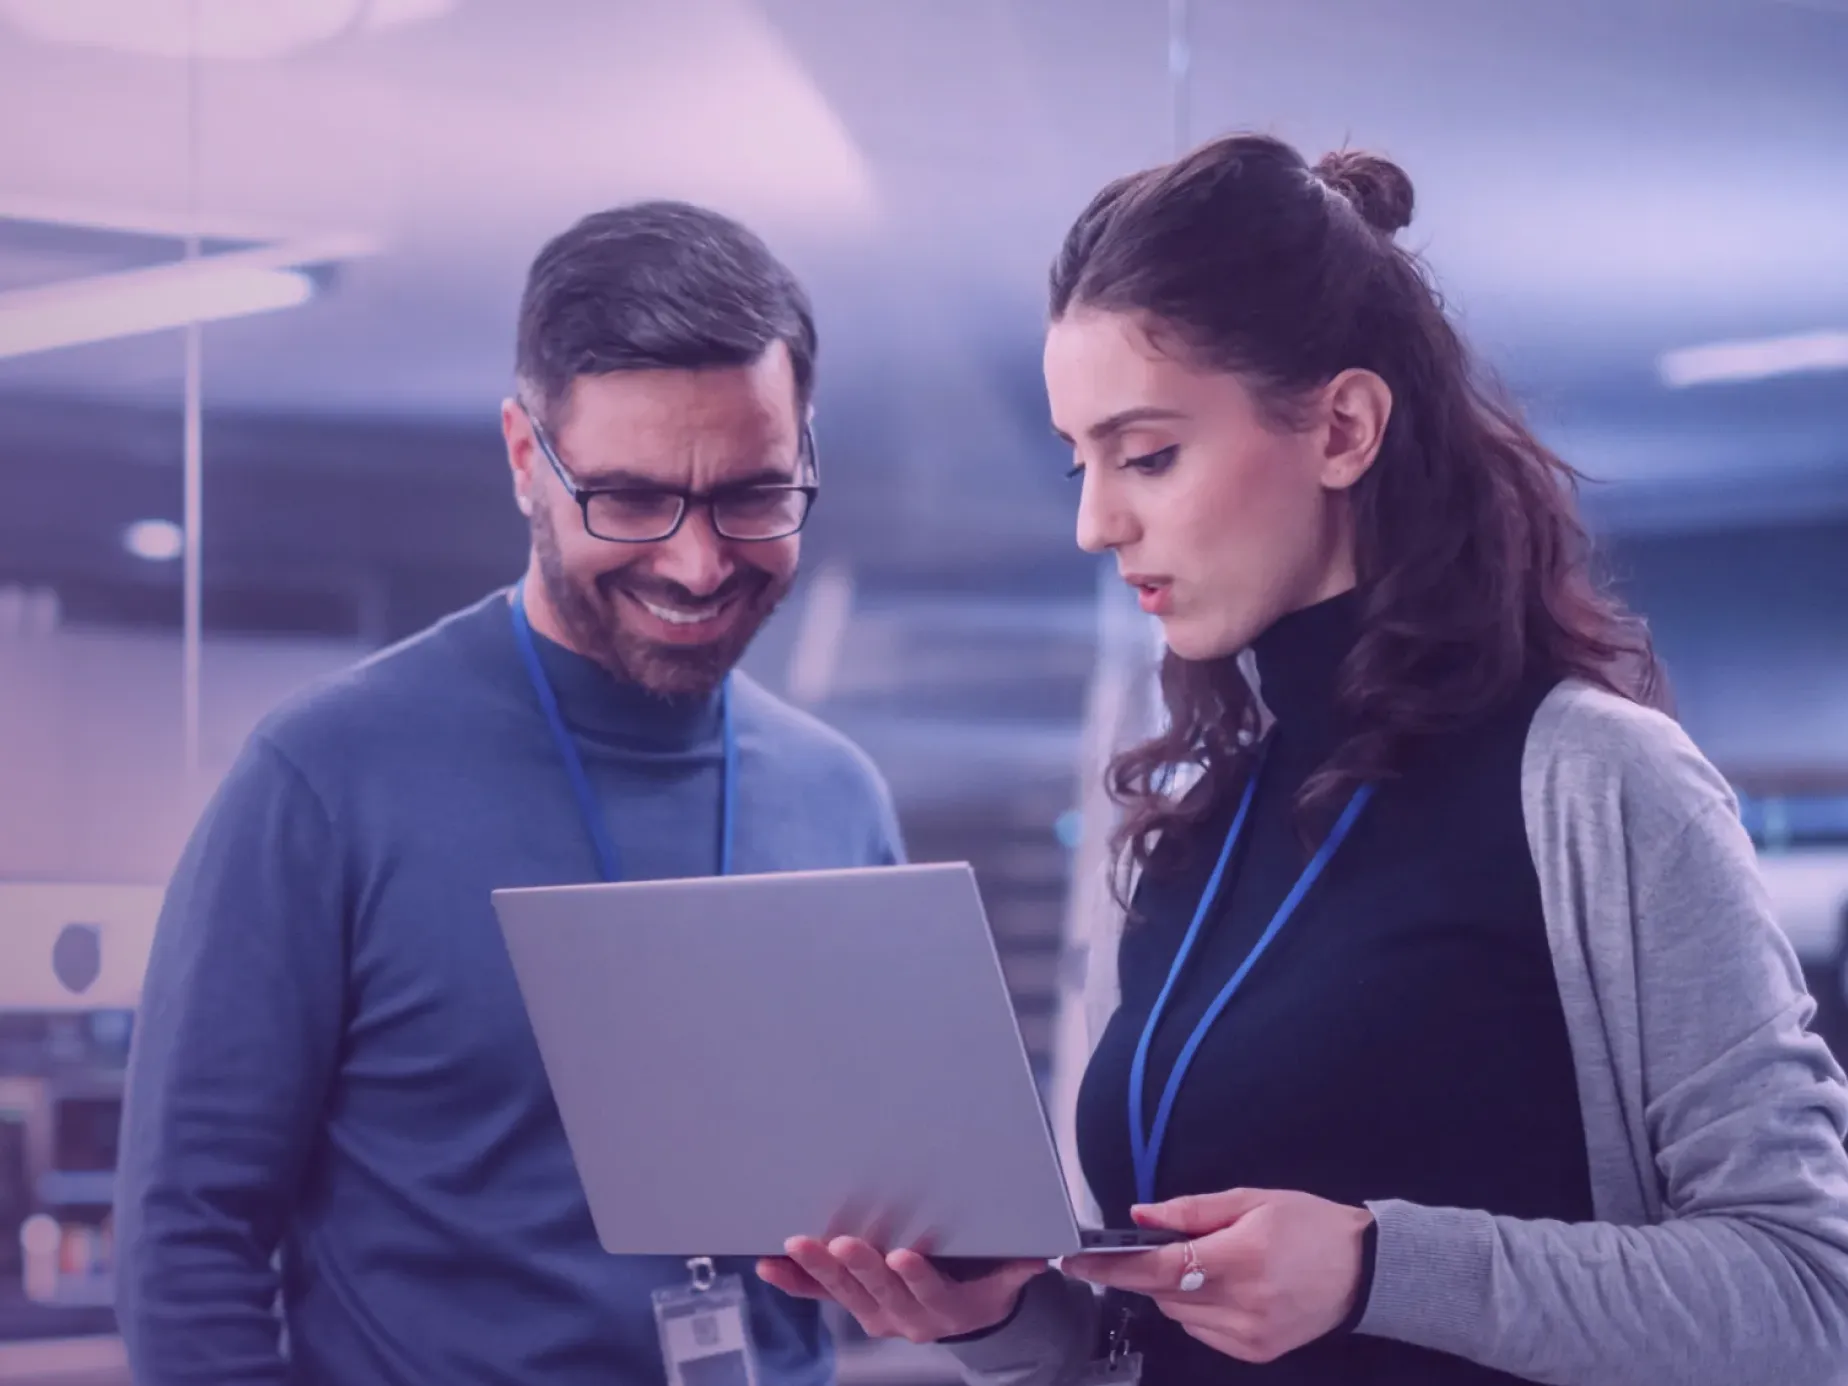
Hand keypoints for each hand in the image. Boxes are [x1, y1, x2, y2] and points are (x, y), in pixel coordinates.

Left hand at [756, 1237, 1045, 1343]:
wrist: (965, 1317)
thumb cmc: (982, 1285)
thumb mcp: (1005, 1279)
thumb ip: (1018, 1266)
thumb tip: (1040, 1255)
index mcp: (944, 1308)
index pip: (930, 1292)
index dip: (916, 1276)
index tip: (905, 1256)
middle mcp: (905, 1317)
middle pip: (880, 1292)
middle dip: (859, 1267)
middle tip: (843, 1243)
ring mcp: (875, 1313)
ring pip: (844, 1294)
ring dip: (818, 1270)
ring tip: (797, 1246)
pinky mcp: (854, 1304)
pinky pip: (820, 1296)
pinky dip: (795, 1282)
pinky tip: (771, 1267)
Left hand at [1064, 1189, 1371, 1364]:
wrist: (1364, 1270)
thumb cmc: (1309, 1227)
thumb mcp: (1252, 1200)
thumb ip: (1191, 1210)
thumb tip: (1140, 1216)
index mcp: (1241, 1258)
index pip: (1158, 1268)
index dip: (1112, 1267)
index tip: (1077, 1261)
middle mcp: (1243, 1303)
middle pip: (1162, 1293)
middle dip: (1148, 1270)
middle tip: (1162, 1246)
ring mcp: (1249, 1335)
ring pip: (1177, 1315)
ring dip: (1174, 1289)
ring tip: (1209, 1263)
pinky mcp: (1255, 1353)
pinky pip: (1201, 1332)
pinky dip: (1197, 1310)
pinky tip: (1223, 1288)